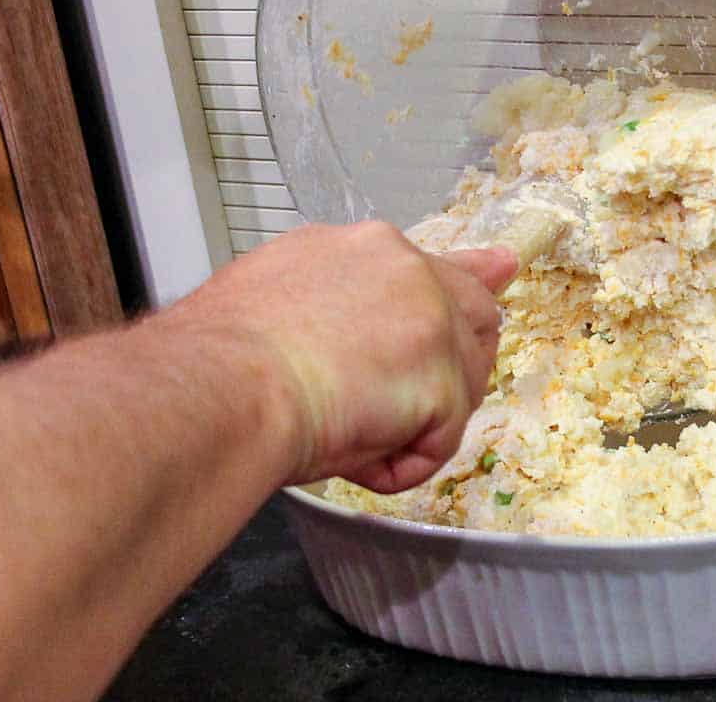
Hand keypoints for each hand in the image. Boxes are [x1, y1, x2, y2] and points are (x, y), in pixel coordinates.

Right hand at [166, 222, 517, 493]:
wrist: (219, 386)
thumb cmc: (222, 356)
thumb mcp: (279, 292)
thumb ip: (342, 294)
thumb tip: (373, 317)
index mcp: (364, 249)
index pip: (438, 266)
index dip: (465, 289)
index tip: (497, 273)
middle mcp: (408, 270)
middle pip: (474, 316)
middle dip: (454, 369)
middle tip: (405, 410)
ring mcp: (432, 321)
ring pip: (462, 384)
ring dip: (418, 422)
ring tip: (346, 431)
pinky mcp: (443, 380)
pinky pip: (440, 441)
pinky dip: (400, 466)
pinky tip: (351, 459)